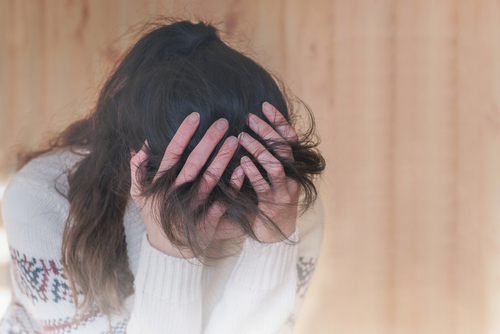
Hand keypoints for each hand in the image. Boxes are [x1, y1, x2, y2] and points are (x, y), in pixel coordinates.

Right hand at [130, 113, 245, 257]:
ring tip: (234, 140)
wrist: (167, 247)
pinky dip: (231, 187)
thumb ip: (137, 170)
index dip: (182, 136)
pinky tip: (242, 171)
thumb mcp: (138, 194)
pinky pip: (221, 202)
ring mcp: (191, 208)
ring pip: (208, 181)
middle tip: (222, 122)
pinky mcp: (205, 222)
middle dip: (208, 142)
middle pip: (193, 164)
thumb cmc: (154, 214)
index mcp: (160, 184)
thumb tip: (138, 146)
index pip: (171, 155)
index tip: (195, 117)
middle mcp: (175, 194)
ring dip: (221, 160)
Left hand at [238, 102, 300, 242]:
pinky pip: (263, 186)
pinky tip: (241, 162)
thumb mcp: (270, 175)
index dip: (279, 121)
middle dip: (267, 131)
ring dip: (259, 149)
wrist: (276, 232)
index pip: (290, 138)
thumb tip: (251, 129)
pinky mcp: (272, 205)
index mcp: (293, 166)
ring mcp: (284, 191)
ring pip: (276, 166)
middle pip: (284, 148)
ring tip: (241, 137)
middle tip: (249, 118)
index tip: (264, 105)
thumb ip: (266, 155)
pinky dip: (253, 173)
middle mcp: (293, 176)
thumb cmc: (268, 198)